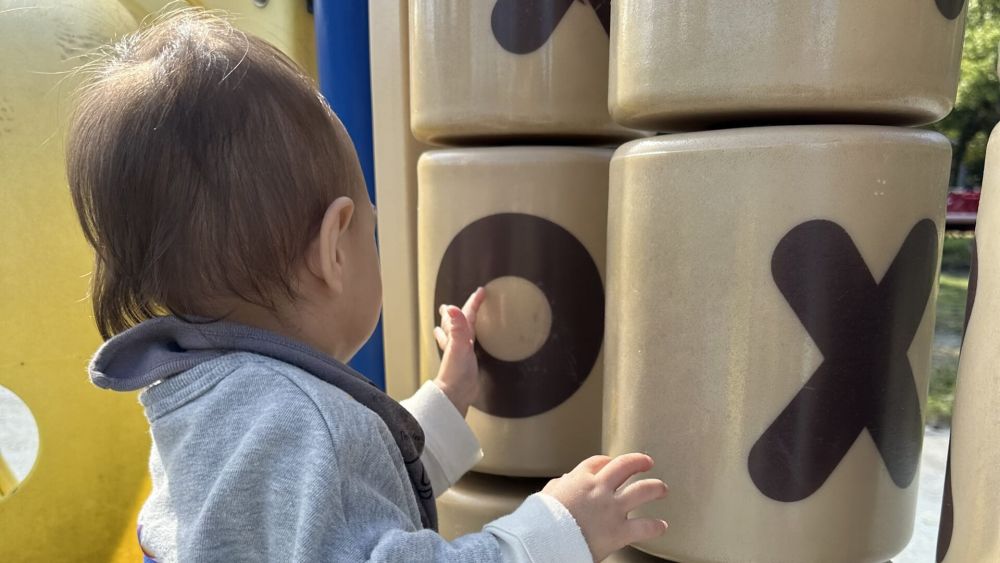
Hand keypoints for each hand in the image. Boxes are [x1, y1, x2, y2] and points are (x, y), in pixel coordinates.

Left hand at [433, 287, 485, 416]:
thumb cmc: (455, 373)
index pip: (466, 314)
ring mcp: (461, 351)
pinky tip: (469, 344)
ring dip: (461, 324)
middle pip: (460, 321)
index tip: (481, 291)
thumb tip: (451, 307)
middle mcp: (458, 341)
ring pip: (461, 332)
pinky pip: (467, 346)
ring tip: (458, 318)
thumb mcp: (458, 347)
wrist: (454, 393)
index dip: (474, 302)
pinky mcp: (466, 362)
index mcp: (458, 336)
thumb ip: (456, 327)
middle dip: (462, 311)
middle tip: (466, 302)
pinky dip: (467, 340)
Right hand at [542, 453, 668, 561]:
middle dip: (639, 461)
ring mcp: (611, 508)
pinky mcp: (618, 531)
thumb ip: (558, 487)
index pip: (598, 462)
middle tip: (647, 462)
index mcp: (579, 479)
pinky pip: (644, 527)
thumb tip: (563, 482)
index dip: (608, 460)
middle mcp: (599, 489)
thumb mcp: (545, 496)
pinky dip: (656, 526)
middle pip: (625, 466)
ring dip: (656, 487)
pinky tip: (662, 526)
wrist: (543, 541)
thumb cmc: (541, 522)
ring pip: (642, 490)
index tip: (612, 462)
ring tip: (662, 488)